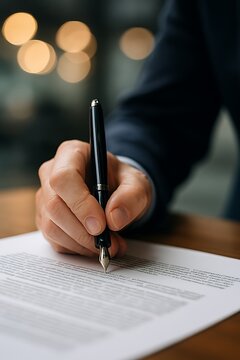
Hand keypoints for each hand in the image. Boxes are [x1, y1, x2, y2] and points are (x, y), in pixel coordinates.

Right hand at [36, 140, 151, 257]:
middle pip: (54, 205)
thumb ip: (131, 196)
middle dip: (83, 231)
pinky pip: (54, 240)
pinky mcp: (45, 218)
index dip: (80, 204)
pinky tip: (95, 245)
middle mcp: (51, 173)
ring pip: (51, 226)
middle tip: (110, 243)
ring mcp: (45, 197)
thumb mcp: (137, 183)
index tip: (100, 225)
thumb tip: (114, 219)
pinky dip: (77, 248)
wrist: (115, 191)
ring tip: (109, 245)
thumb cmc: (122, 181)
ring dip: (81, 243)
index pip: (64, 178)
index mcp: (71, 153)